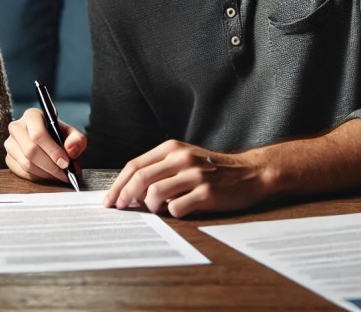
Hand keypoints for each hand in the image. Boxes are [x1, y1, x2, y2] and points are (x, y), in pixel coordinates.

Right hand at [4, 108, 85, 182]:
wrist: (47, 139)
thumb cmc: (58, 135)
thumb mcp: (71, 133)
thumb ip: (76, 140)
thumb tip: (70, 150)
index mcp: (32, 115)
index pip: (38, 134)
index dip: (52, 151)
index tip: (65, 163)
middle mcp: (16, 127)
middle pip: (30, 151)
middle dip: (50, 166)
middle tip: (64, 173)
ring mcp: (10, 143)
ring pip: (26, 164)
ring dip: (45, 173)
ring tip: (59, 175)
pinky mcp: (8, 157)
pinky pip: (22, 172)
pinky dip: (37, 177)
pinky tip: (48, 175)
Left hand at [104, 140, 266, 217]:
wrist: (251, 173)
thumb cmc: (214, 170)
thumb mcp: (185, 159)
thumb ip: (161, 170)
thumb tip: (131, 192)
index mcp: (172, 148)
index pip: (134, 165)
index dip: (118, 184)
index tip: (110, 199)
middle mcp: (181, 158)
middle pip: (140, 178)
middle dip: (124, 196)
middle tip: (119, 209)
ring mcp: (194, 175)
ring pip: (155, 193)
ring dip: (150, 206)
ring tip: (157, 209)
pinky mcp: (206, 192)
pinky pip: (177, 208)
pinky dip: (172, 213)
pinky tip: (180, 210)